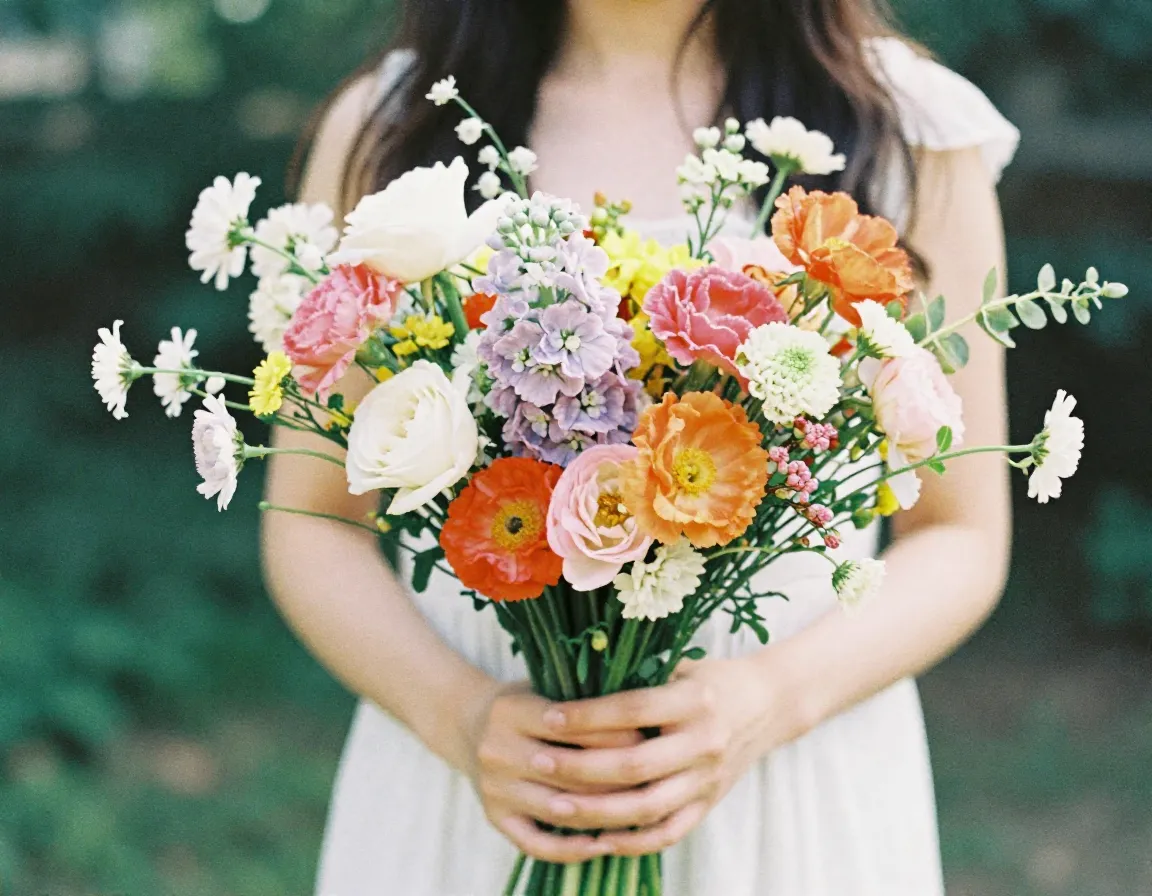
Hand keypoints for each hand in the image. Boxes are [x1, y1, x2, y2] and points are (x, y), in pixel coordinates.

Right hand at [467, 681, 642, 862]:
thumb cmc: (527, 702)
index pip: (570, 726)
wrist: (469, 724)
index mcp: (510, 710)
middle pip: (567, 771)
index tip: (650, 734)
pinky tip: (603, 844)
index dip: (613, 732)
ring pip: (558, 809)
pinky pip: (537, 843)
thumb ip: (584, 698)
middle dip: (615, 775)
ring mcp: (494, 788)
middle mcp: (496, 750)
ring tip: (641, 811)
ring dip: (602, 814)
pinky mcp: (494, 817)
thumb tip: (645, 709)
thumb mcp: (547, 686)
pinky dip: (571, 850)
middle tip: (655, 775)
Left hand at [526, 656, 797, 855]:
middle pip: (635, 765)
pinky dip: (633, 842)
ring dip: (598, 811)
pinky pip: (669, 832)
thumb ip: (637, 674)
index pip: (633, 709)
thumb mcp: (680, 665)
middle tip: (539, 764)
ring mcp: (708, 778)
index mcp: (694, 700)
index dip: (588, 716)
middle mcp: (704, 742)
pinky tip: (598, 838)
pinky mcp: (710, 803)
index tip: (549, 716)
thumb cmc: (711, 679)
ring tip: (556, 808)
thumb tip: (576, 673)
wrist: (770, 704)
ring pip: (647, 807)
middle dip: (580, 768)